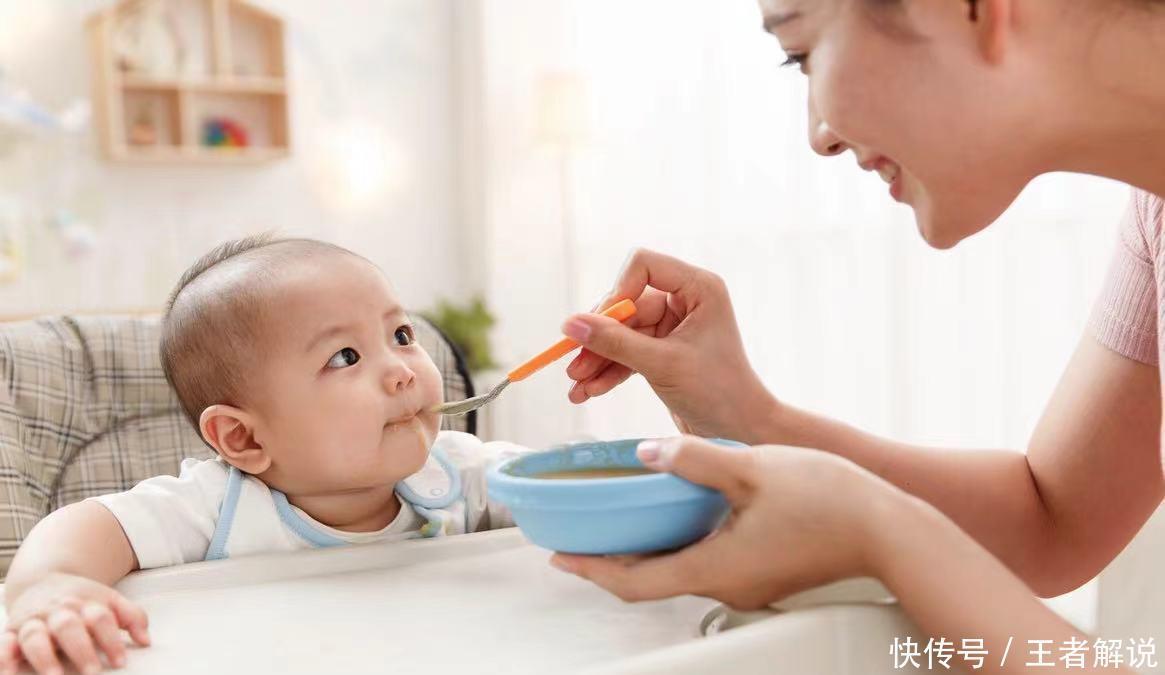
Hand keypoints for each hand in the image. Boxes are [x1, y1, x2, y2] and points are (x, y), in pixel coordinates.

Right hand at [2, 573, 150, 674]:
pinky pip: (4, 644)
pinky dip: (4, 657)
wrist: (41, 580)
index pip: (101, 619)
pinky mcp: (12, 631)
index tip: (120, 661)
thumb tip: (145, 640)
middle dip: (80, 649)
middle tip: (92, 671)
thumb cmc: (79, 598)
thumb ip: (131, 617)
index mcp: (85, 603)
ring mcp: (34, 621)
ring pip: (35, 636)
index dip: (111, 640)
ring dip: (44, 656)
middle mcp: (58, 612)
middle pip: (69, 626)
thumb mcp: (109, 600)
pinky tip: (9, 672)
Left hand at [550, 436, 902, 609]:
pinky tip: (676, 517)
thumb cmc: (832, 502)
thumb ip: (693, 460)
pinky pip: (707, 563)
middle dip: (610, 563)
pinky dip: (678, 545)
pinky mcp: (764, 571)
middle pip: (652, 583)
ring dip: (645, 554)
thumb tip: (646, 453)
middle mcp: (728, 585)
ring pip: (680, 573)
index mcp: (717, 567)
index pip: (636, 583)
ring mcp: (748, 583)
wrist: (891, 529)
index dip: (592, 571)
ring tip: (617, 523)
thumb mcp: (752, 469)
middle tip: (579, 539)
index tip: (560, 557)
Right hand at [563, 248, 777, 441]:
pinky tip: (588, 392)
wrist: (740, 432)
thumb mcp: (662, 365)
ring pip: (622, 332)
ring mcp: (673, 326)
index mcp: (698, 288)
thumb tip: (570, 324)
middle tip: (572, 364)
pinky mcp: (663, 351)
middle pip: (626, 304)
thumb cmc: (717, 392)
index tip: (601, 324)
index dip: (618, 291)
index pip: (643, 265)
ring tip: (575, 387)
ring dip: (598, 359)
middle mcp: (686, 300)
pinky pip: (627, 352)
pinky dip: (609, 371)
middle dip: (599, 337)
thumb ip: (615, 342)